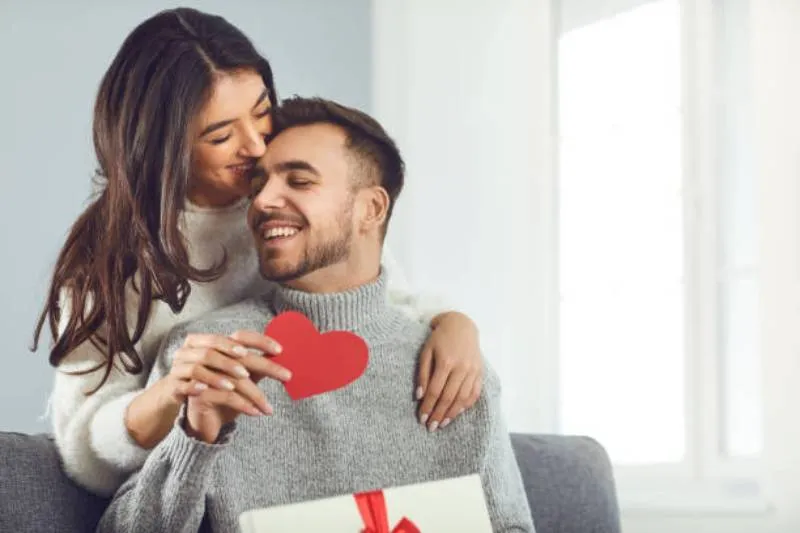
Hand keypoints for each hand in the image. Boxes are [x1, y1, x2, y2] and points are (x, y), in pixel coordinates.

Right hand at [167, 330, 290, 442]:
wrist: (195, 416)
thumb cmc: (220, 393)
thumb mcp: (239, 378)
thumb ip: (255, 365)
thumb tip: (281, 357)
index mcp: (213, 344)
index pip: (239, 336)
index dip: (260, 341)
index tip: (280, 350)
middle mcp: (199, 353)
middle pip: (236, 357)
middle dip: (264, 366)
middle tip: (286, 376)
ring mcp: (190, 371)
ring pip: (226, 378)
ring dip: (250, 391)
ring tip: (265, 402)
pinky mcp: (187, 391)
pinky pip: (216, 396)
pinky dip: (238, 404)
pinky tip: (253, 412)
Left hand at [416, 312, 482, 431]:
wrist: (461, 325)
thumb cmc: (439, 339)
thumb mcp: (426, 352)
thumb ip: (423, 374)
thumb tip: (419, 397)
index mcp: (446, 361)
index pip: (435, 391)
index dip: (428, 407)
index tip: (421, 418)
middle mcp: (462, 367)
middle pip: (449, 398)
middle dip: (439, 414)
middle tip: (430, 427)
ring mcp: (473, 370)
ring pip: (463, 398)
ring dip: (452, 414)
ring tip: (443, 424)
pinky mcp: (480, 372)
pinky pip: (475, 393)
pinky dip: (466, 405)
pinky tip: (457, 412)